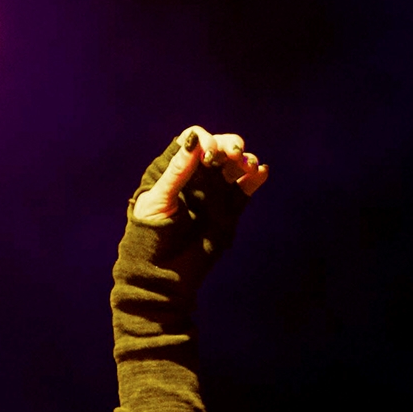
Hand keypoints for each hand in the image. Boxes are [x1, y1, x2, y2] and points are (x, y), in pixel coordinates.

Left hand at [132, 127, 266, 224]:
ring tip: (249, 165)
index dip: (204, 140)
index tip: (208, 154)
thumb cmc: (151, 231)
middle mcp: (198, 176)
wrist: (162, 270)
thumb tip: (195, 141)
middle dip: (230, 145)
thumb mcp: (159, 198)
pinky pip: (246, 187)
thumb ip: (178, 171)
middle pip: (220, 147)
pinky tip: (261, 172)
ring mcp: (216, 191)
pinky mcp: (230, 209)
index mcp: (177, 169)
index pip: (195, 140)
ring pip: (236, 165)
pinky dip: (256, 177)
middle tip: (232, 154)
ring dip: (246, 159)